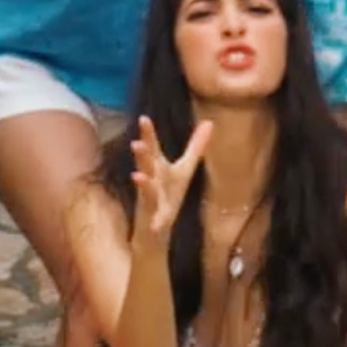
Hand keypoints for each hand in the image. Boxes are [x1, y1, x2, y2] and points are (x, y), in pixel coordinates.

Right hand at [129, 116, 213, 237]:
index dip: (148, 134)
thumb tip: (210, 121)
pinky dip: (155, 222)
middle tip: (136, 143)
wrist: (156, 228)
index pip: (152, 147)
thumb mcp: (185, 168)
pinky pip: (155, 220)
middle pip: (147, 165)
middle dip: (142, 155)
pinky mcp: (156, 220)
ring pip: (146, 191)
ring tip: (137, 176)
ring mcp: (151, 200)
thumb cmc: (169, 192)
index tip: (143, 118)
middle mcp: (152, 180)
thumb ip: (195, 146)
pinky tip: (155, 225)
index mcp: (159, 167)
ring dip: (143, 184)